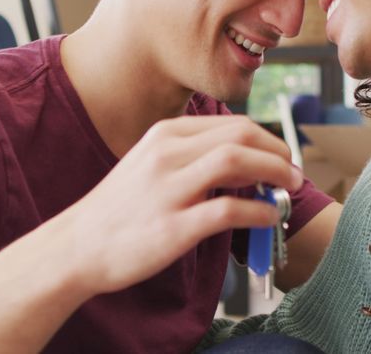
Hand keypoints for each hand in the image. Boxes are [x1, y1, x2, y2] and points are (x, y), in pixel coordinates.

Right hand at [60, 115, 300, 297]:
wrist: (77, 246)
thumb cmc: (121, 209)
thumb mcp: (152, 166)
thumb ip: (194, 158)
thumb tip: (248, 164)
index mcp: (166, 135)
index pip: (234, 124)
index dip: (268, 139)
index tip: (282, 157)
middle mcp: (167, 154)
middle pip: (241, 135)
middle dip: (278, 152)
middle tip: (293, 173)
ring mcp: (169, 189)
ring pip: (237, 161)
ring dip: (274, 173)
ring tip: (287, 190)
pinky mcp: (173, 226)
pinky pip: (228, 210)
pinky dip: (257, 211)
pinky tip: (266, 217)